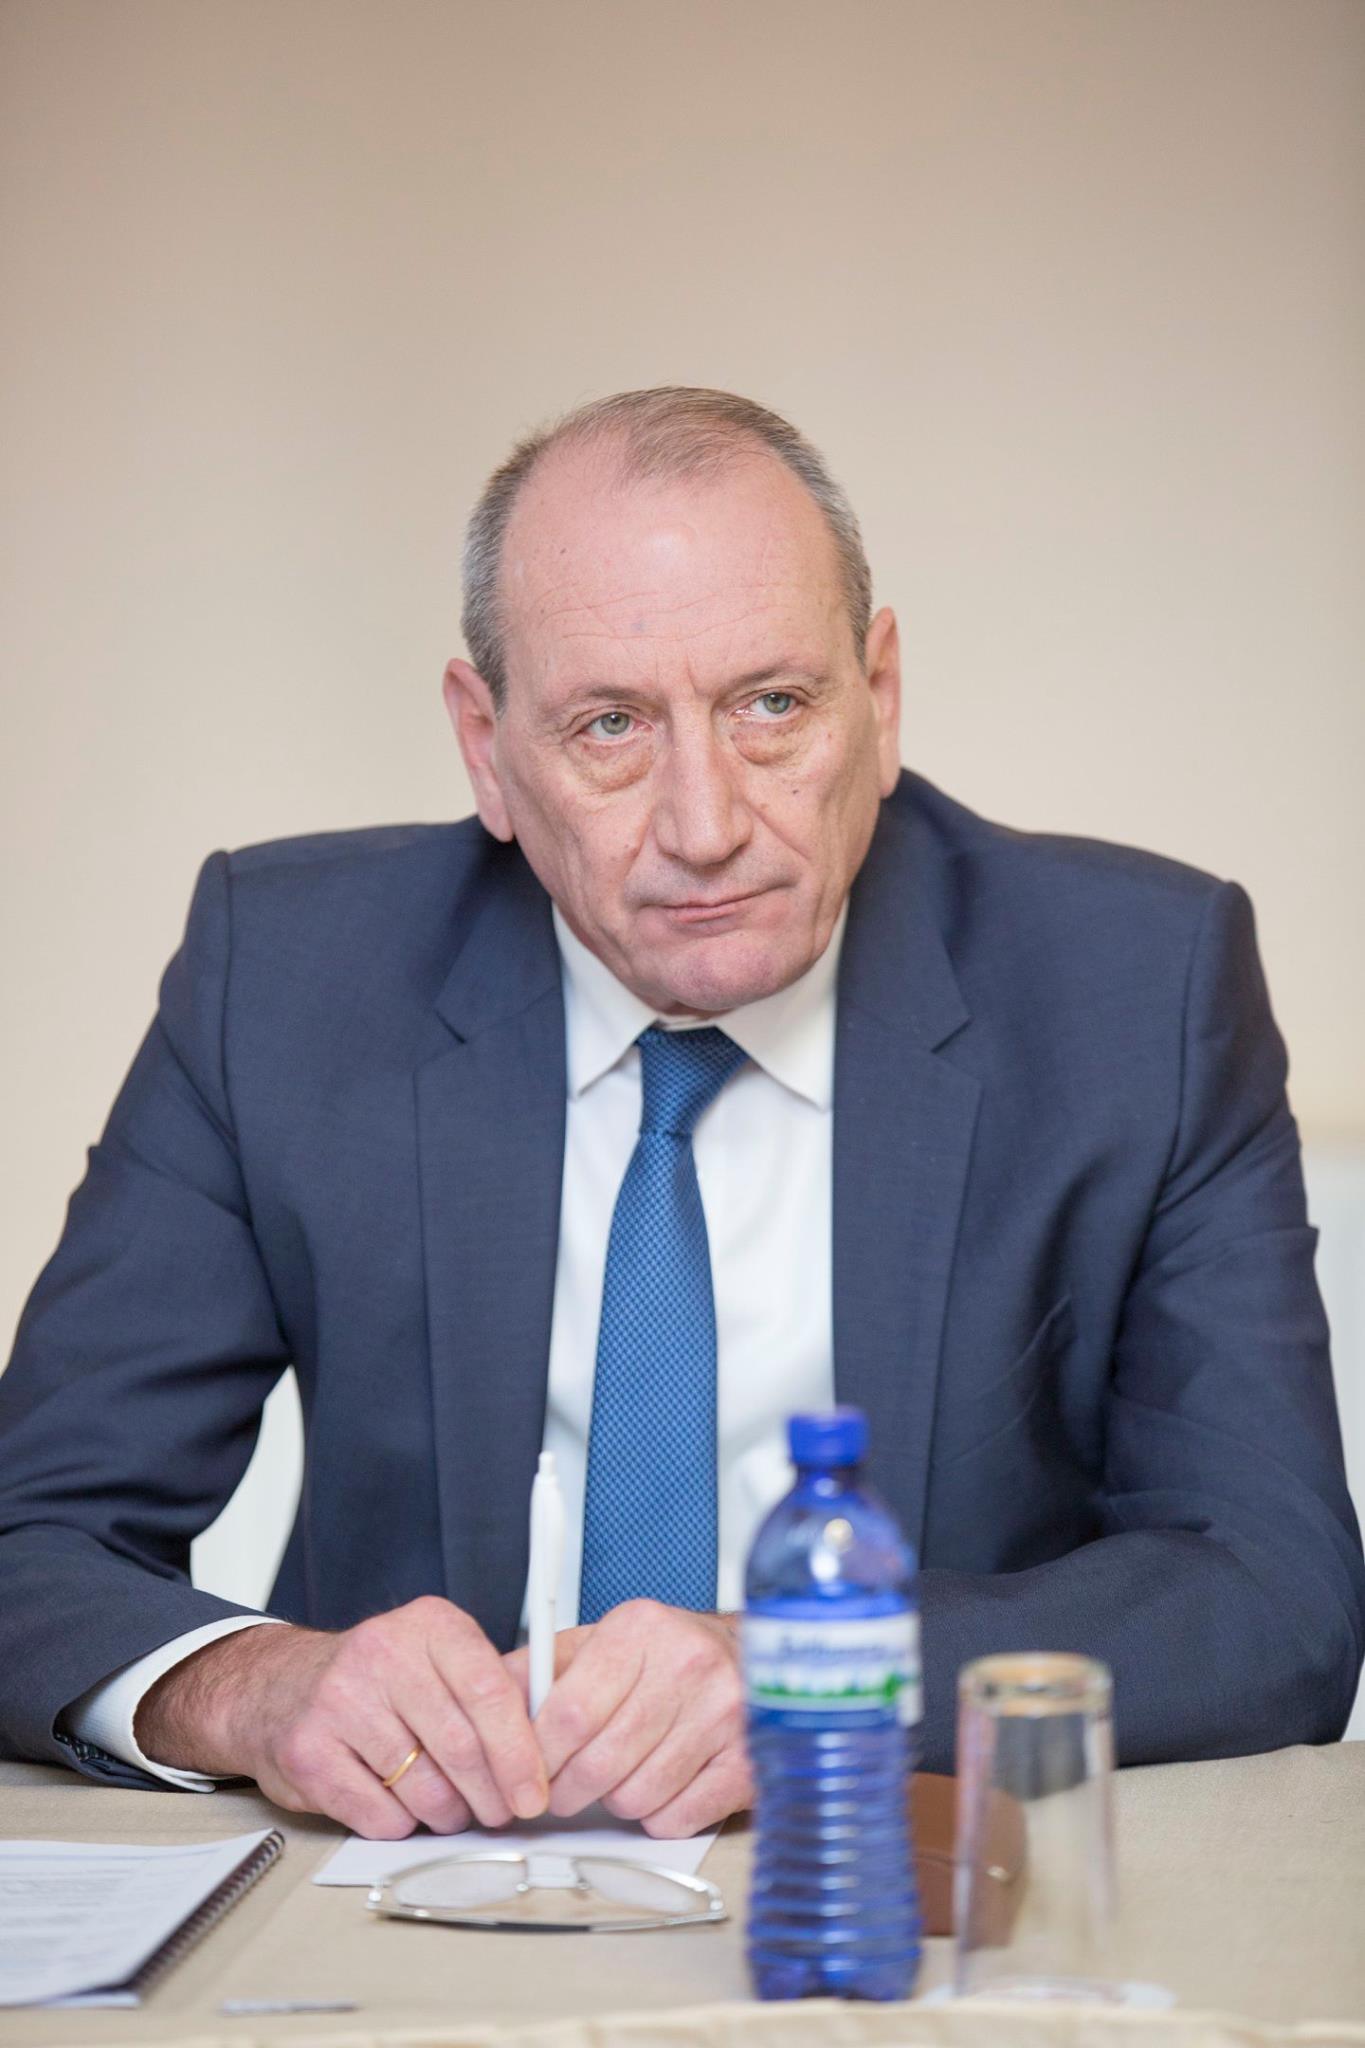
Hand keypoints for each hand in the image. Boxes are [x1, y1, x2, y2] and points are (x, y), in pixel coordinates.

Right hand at [134, 1598, 547, 1839]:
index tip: (535, 1791)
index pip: (492, 1692)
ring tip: (449, 1807)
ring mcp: (340, 1701)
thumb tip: (556, 1741)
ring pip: (425, 1789)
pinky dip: (400, 1823)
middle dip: (491, 1795)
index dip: (521, 1753)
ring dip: (448, 1814)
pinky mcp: (308, 1751)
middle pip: (462, 1747)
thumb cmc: (379, 1682)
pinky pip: (379, 1815)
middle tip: (501, 1812)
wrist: (279, 1688)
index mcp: (430, 1625)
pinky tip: (398, 1803)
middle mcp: (383, 1654)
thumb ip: (492, 1688)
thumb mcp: (438, 1658)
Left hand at [507, 1599, 750, 1837]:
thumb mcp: (601, 1642)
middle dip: (568, 1789)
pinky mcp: (746, 1763)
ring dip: (615, 1801)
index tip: (527, 1772)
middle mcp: (687, 1665)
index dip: (539, 1755)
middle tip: (562, 1789)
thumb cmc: (666, 1655)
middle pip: (600, 1762)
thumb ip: (543, 1669)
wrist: (751, 1658)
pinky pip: (677, 1818)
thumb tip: (487, 1697)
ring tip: (622, 1775)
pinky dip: (658, 1816)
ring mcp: (723, 1715)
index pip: (570, 1711)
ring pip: (636, 1796)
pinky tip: (662, 1785)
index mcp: (641, 1629)